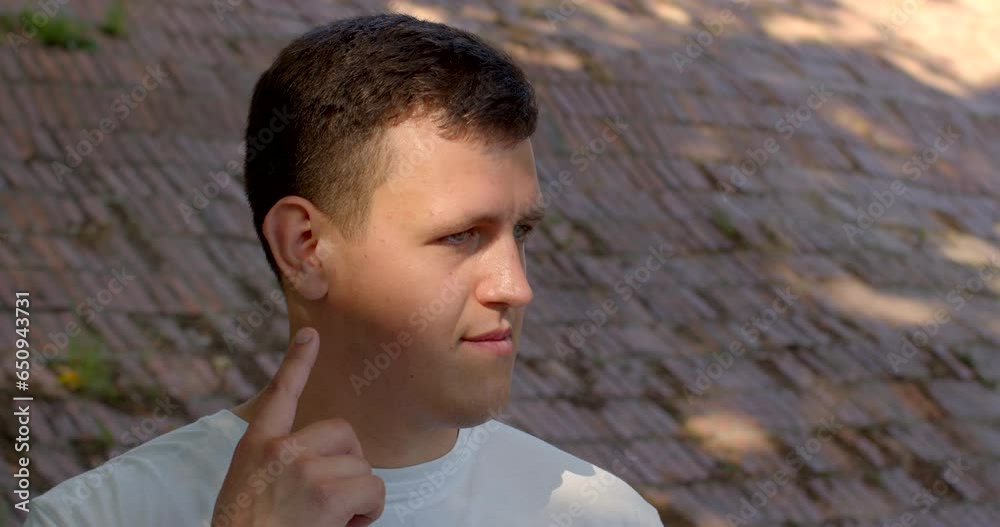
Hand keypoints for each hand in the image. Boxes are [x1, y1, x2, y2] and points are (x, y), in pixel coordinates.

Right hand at [210, 327, 384, 526]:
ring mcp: (303, 468)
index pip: (279, 395)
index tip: (311, 334)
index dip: (297, 361)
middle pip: (343, 434)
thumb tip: (326, 464)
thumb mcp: (249, 488)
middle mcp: (279, 449)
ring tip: (330, 521)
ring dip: (358, 497)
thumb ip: (279, 466)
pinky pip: (373, 489)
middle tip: (333, 501)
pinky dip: (369, 512)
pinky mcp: (326, 492)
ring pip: (362, 467)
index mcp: (255, 447)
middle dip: (349, 465)